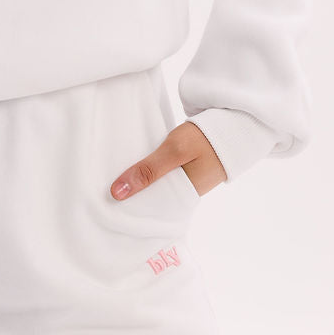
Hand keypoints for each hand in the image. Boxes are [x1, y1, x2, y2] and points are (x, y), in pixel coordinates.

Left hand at [110, 120, 226, 201]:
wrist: (233, 123)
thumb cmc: (206, 139)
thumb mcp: (174, 151)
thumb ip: (148, 171)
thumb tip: (117, 192)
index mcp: (182, 200)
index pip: (149, 211)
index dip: (128, 208)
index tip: (104, 203)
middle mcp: (183, 196)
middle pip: (150, 199)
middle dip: (129, 195)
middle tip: (100, 191)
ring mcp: (185, 183)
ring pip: (155, 186)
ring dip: (139, 180)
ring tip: (110, 177)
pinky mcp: (185, 170)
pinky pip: (162, 175)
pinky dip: (149, 171)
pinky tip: (133, 165)